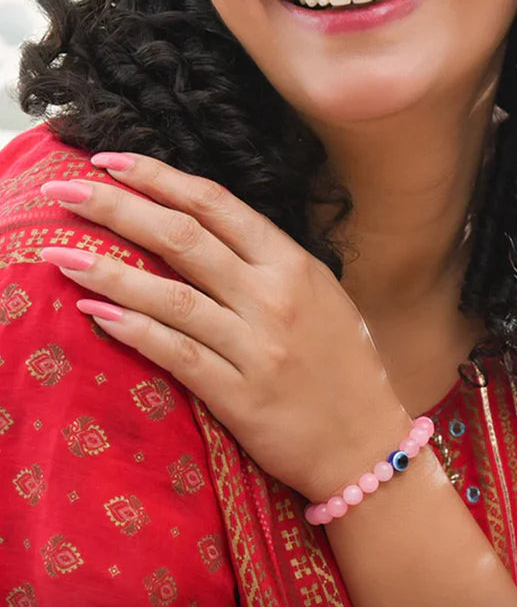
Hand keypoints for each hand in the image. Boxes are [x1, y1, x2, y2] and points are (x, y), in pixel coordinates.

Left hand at [39, 153, 412, 503]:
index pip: (218, 206)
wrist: (366, 444)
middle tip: (66, 192)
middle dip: (118, 209)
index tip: (112, 161)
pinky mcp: (240, 395)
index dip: (160, 179)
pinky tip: (96, 313)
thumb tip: (210, 237)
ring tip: (59, 254)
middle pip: (184, 240)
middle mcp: (275, 299)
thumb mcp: (325, 301)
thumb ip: (273, 268)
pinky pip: (177, 353)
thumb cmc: (347, 370)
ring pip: (171, 296)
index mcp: (297, 267)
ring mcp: (257, 348)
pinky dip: (134, 330)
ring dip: (109, 272)